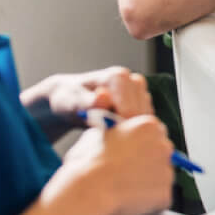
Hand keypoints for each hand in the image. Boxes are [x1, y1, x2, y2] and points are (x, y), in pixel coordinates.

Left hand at [21, 68, 153, 141]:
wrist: (70, 99)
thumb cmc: (68, 101)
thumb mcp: (72, 103)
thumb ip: (88, 102)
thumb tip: (104, 97)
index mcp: (118, 77)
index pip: (131, 112)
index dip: (118, 129)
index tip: (103, 138)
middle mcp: (133, 80)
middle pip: (141, 116)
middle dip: (126, 130)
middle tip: (106, 137)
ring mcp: (140, 91)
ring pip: (146, 120)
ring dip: (131, 131)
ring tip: (109, 134)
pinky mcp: (142, 102)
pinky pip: (145, 122)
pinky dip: (133, 130)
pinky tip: (117, 132)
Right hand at [64, 116, 174, 214]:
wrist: (90, 188)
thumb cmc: (89, 162)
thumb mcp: (99, 134)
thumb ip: (116, 134)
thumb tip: (114, 138)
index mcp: (149, 125)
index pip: (155, 133)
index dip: (142, 145)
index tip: (134, 153)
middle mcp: (163, 145)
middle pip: (162, 154)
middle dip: (149, 163)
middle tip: (130, 173)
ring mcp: (167, 171)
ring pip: (162, 177)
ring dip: (149, 183)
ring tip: (126, 189)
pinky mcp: (165, 195)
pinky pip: (160, 199)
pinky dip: (149, 203)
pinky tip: (130, 201)